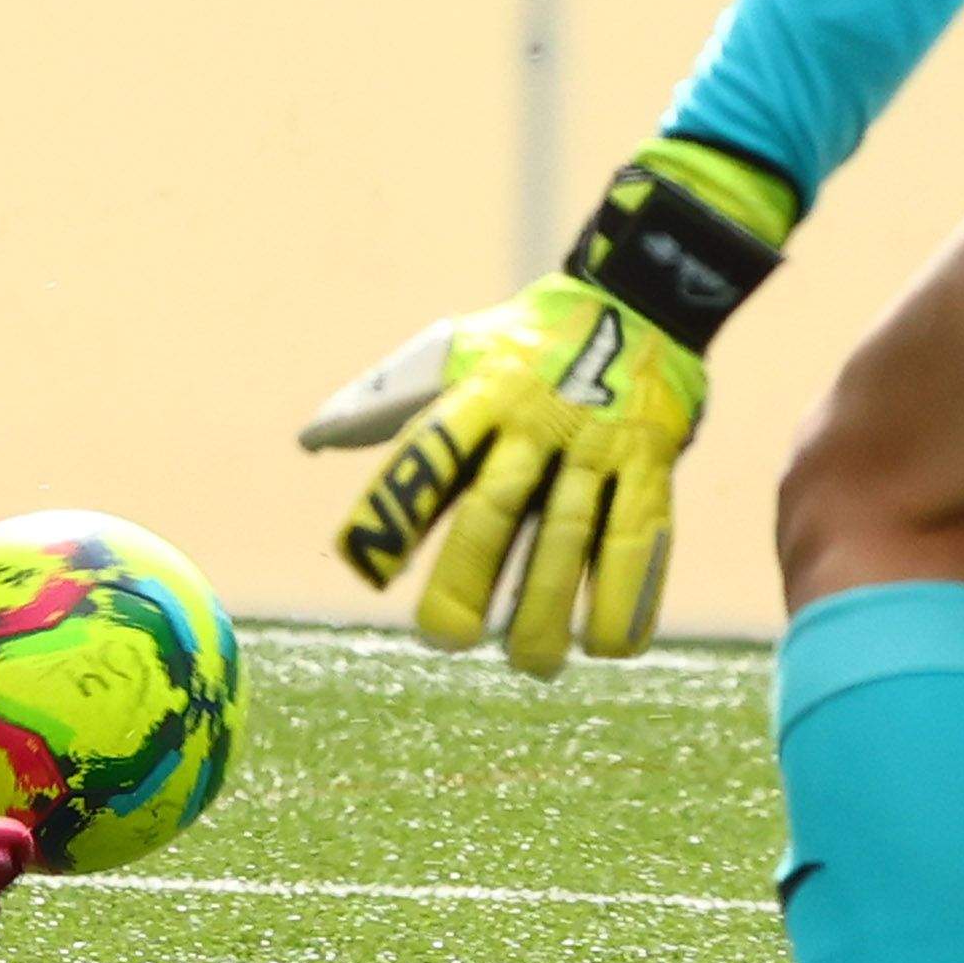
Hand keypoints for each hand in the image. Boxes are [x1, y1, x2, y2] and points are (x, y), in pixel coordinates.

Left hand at [332, 137, 797, 676]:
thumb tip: (311, 439)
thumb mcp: (451, 352)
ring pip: (570, 534)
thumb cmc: (522, 343)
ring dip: (548, 606)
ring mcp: (598, 443)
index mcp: (480, 391)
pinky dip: (628, 598)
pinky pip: (642, 539)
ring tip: (531, 662)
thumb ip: (386, 401)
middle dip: (468, 576)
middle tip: (445, 638)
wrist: (638, 299)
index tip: (364, 571)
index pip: (428, 451)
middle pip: (497, 506)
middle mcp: (537, 419)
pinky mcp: (652, 465)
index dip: (394, 510)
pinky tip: (609, 647)